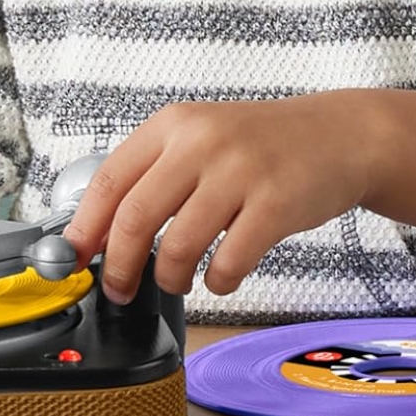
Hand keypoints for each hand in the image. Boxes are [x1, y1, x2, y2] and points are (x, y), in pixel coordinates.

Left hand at [62, 91, 379, 303]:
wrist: (341, 136)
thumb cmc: (258, 149)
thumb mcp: (197, 141)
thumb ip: (150, 180)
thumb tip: (94, 238)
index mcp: (171, 126)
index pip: (108, 183)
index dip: (84, 230)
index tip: (74, 261)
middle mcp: (201, 141)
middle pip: (134, 218)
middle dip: (118, 267)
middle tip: (118, 290)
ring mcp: (241, 170)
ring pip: (179, 246)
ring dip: (169, 278)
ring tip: (176, 281)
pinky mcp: (276, 202)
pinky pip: (229, 262)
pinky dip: (218, 281)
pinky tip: (221, 277)